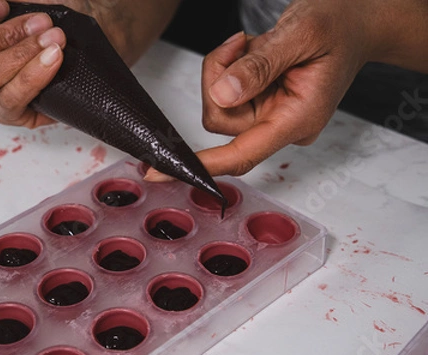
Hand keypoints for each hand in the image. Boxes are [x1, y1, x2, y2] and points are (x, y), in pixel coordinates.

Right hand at [0, 0, 65, 127]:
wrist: (84, 45)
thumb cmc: (45, 21)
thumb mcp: (15, 0)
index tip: (0, 4)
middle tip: (39, 22)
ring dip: (17, 56)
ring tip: (53, 39)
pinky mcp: (9, 115)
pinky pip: (10, 100)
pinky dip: (33, 75)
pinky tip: (53, 58)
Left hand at [145, 0, 427, 179]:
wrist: (355, 20)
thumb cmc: (338, 25)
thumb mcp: (301, 35)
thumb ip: (261, 66)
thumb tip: (222, 95)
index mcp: (298, 119)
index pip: (242, 153)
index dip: (203, 165)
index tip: (162, 172)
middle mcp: (281, 125)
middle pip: (220, 121)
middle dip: (217, 78)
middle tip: (240, 44)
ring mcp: (269, 117)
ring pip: (217, 105)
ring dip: (222, 70)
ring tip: (252, 43)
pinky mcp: (260, 104)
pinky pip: (224, 94)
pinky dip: (227, 68)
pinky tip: (250, 50)